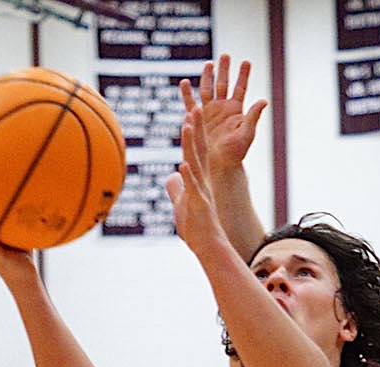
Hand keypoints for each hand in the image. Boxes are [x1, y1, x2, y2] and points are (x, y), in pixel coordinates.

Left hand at [166, 108, 223, 253]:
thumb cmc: (196, 227)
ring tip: (187, 126)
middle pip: (198, 151)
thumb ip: (176, 188)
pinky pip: (193, 188)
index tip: (190, 113)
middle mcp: (202, 181)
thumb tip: (171, 177)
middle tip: (195, 107)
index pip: (195, 151)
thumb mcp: (181, 203)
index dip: (193, 133)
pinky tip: (183, 164)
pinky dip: (188, 176)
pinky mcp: (199, 205)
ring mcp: (201, 192)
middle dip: (196, 129)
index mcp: (198, 179)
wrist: (208, 246)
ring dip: (191, 145)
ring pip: (196, 164)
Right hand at [180, 56, 266, 171]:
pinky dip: (187, 94)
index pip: (240, 88)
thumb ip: (253, 116)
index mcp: (235, 111)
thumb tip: (263, 100)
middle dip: (224, 70)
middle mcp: (222, 109)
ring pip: (207, 89)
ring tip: (209, 63)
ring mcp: (209, 113)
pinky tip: (184, 83)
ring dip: (208, 76)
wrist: (219, 166)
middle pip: (223, 84)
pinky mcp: (198, 119)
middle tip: (225, 55)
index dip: (243, 75)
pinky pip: (190, 104)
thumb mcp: (246, 134)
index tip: (246, 62)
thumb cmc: (235, 153)